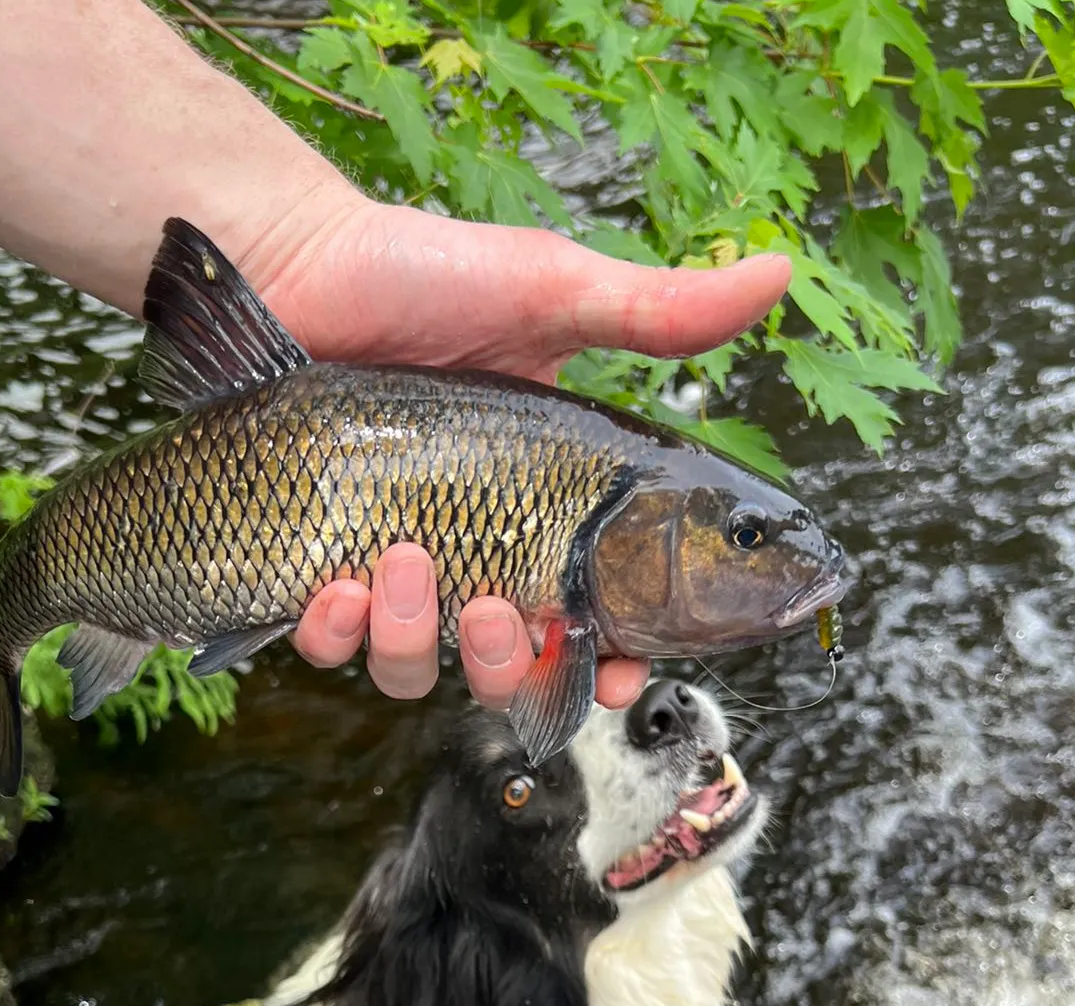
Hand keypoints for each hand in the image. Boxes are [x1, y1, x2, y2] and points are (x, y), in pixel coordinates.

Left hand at [273, 199, 791, 709]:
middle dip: (509, 665)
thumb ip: (659, 312)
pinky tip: (336, 582)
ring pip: (415, 669)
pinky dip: (335, 632)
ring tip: (401, 559)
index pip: (592, 614)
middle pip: (506, 668)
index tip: (621, 677)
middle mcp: (468, 544)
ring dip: (414, 640)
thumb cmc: (421, 273)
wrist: (294, 260)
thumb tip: (780, 271)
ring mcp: (389, 562)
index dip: (613, 664)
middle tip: (497, 610)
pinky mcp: (311, 563)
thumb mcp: (553, 290)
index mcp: (540, 505)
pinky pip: (330, 644)